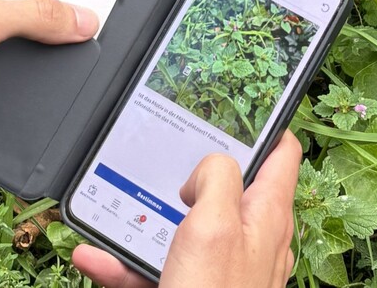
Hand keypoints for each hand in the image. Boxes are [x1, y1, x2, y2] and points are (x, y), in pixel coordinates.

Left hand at [0, 0, 97, 163]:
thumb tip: (84, 19)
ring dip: (26, 76)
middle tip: (83, 48)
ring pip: (13, 64)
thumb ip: (34, 16)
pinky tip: (23, 107)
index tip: (94, 9)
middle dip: (50, 39)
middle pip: (26, 23)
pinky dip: (9, 105)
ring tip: (56, 79)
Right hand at [73, 131, 301, 287]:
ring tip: (113, 208)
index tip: (241, 106)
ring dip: (145, 219)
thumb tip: (210, 163)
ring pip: (182, 231)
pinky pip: (156, 269)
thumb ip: (216, 179)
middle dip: (189, 174)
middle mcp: (252, 239)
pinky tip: (94, 256)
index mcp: (266, 214)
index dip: (265, 125)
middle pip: (225, 189)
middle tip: (164, 155)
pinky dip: (125, 262)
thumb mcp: (214, 223)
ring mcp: (224, 269)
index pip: (282, 155)